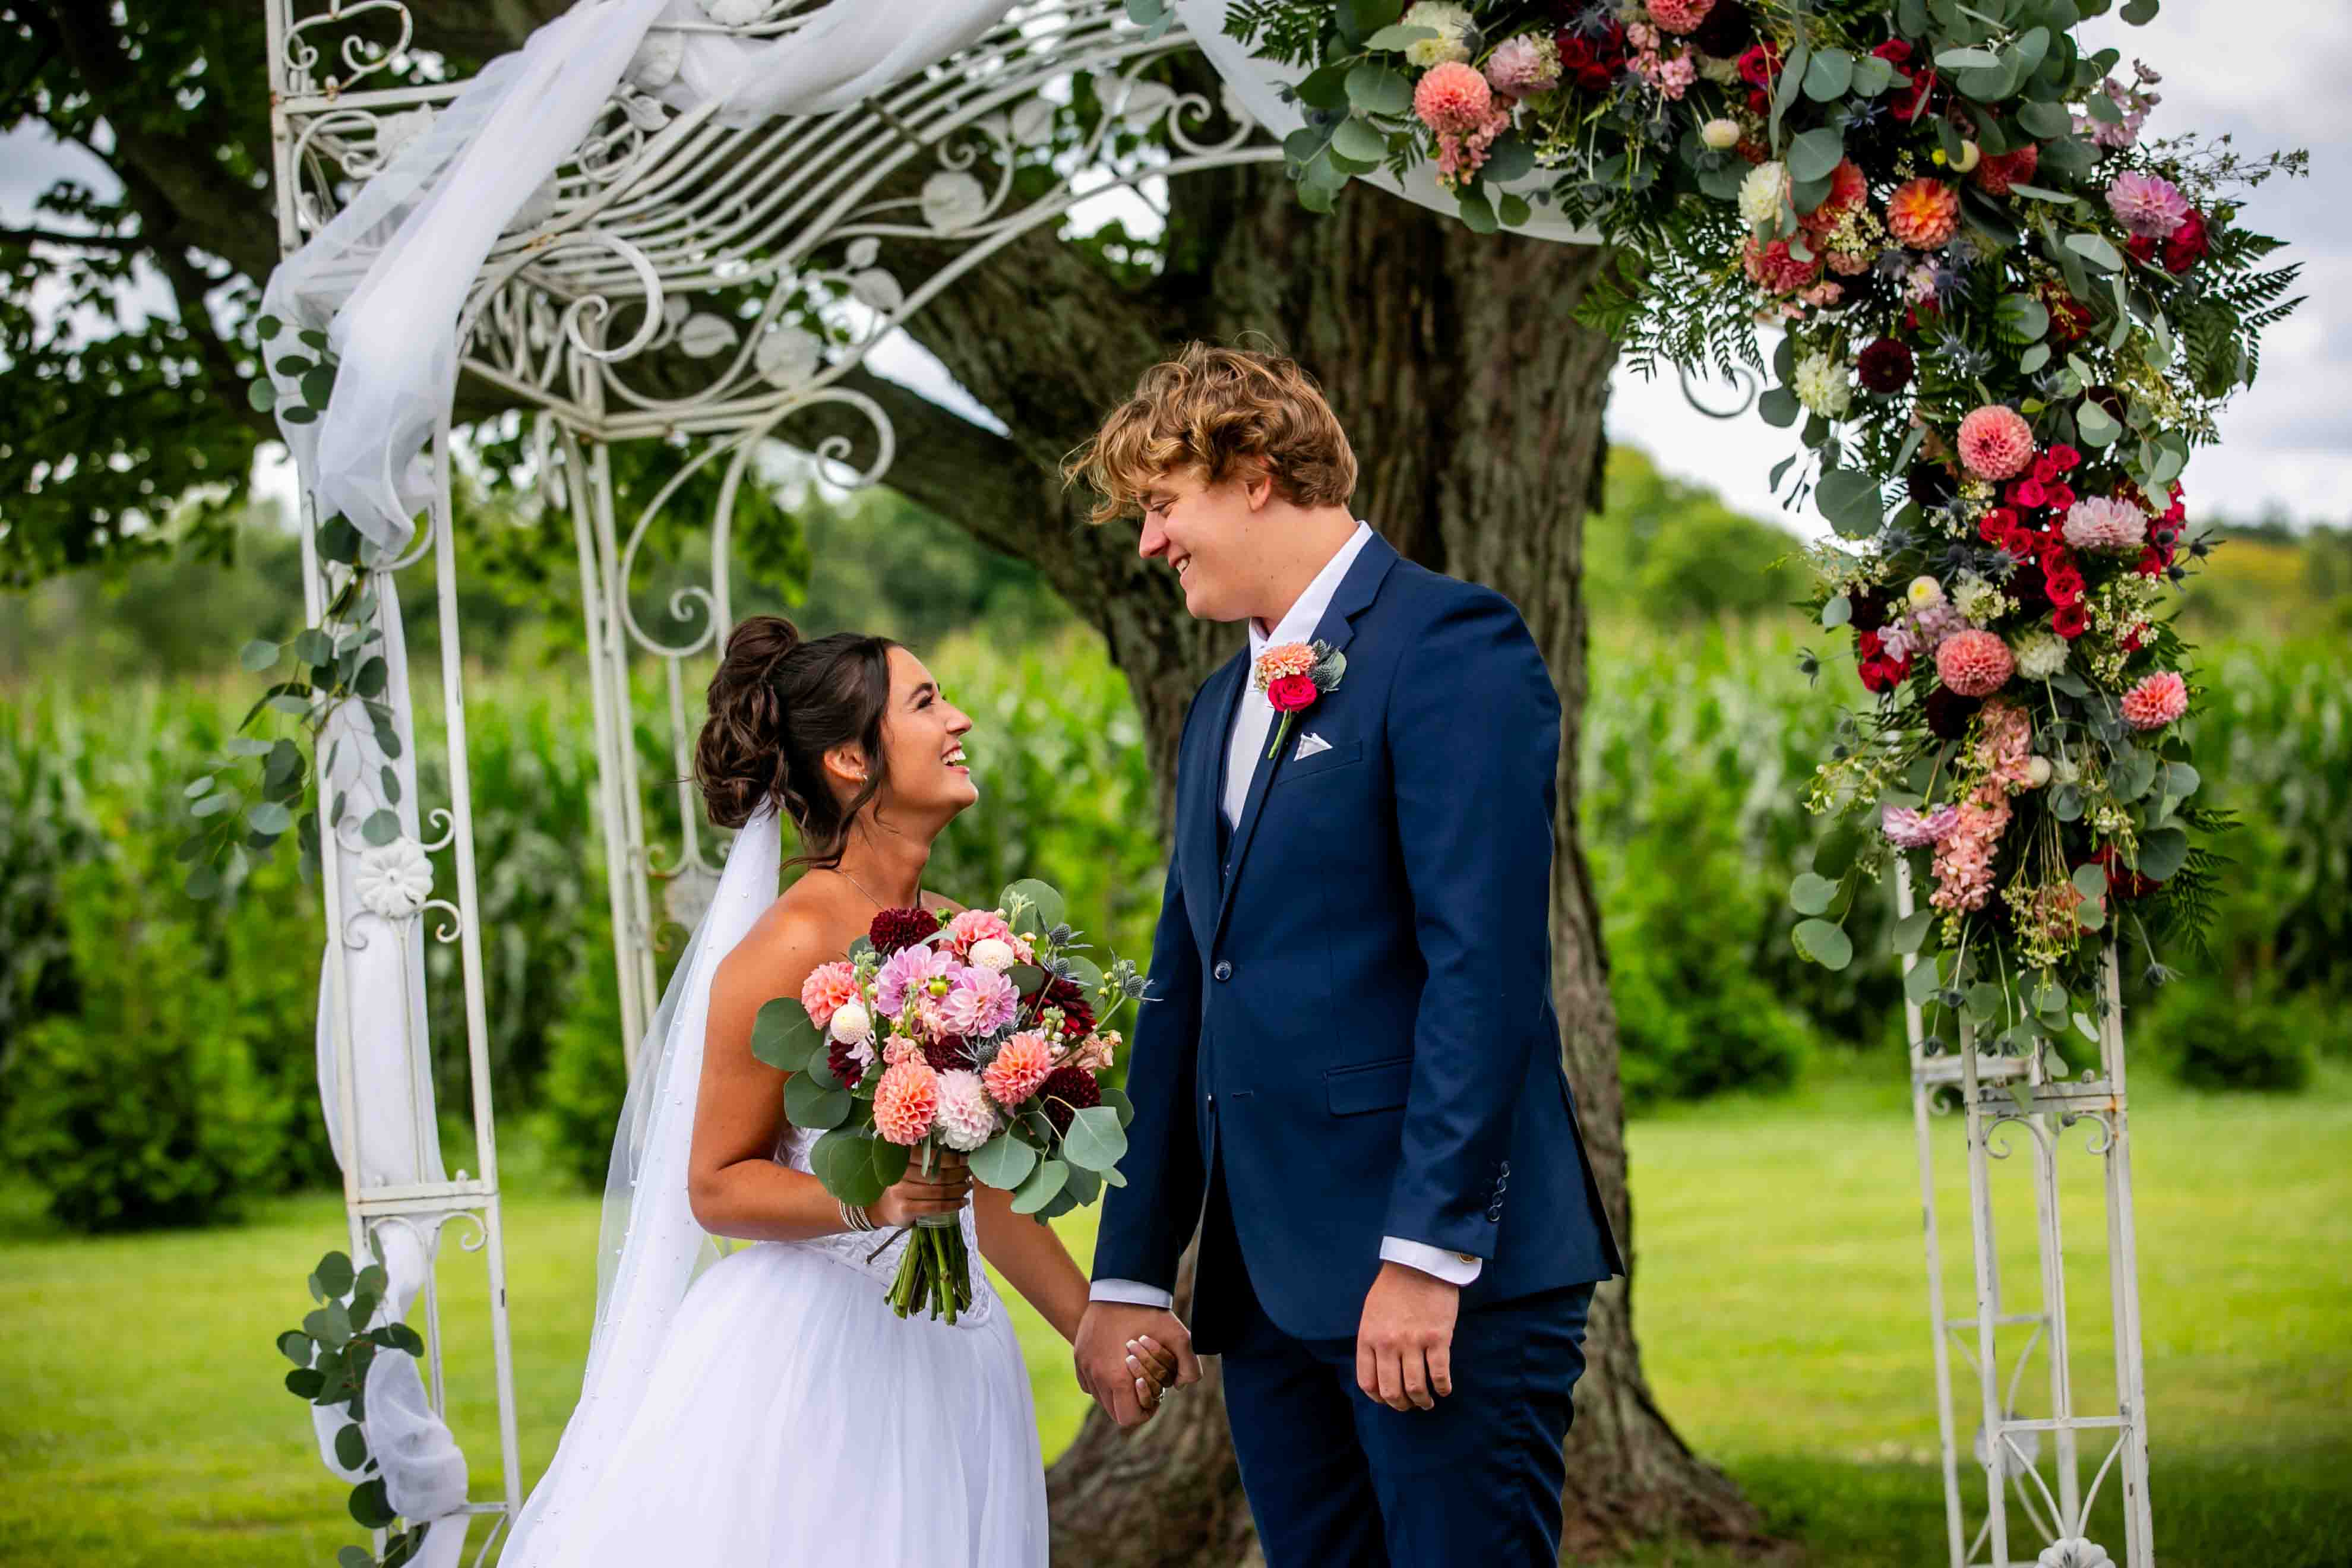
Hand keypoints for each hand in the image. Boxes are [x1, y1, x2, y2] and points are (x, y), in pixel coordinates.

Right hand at [870, 1149, 971, 1228]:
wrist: (883, 1208)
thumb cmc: (903, 1185)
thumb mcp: (909, 1168)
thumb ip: (926, 1162)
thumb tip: (959, 1157)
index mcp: (902, 1159)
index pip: (930, 1157)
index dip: (951, 1158)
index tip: (966, 1160)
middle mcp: (900, 1174)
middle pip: (937, 1174)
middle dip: (958, 1174)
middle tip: (969, 1175)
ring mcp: (901, 1192)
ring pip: (939, 1191)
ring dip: (958, 1190)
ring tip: (968, 1188)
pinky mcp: (906, 1209)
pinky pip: (935, 1207)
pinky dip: (952, 1205)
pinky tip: (962, 1202)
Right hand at [1075, 1302, 1199, 1429]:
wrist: (1120, 1286)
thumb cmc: (1149, 1312)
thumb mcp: (1178, 1336)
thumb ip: (1190, 1366)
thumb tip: (1182, 1386)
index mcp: (1118, 1377)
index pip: (1128, 1418)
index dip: (1145, 1411)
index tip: (1155, 1395)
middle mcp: (1097, 1376)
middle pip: (1114, 1411)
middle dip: (1132, 1403)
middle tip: (1145, 1383)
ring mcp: (1084, 1366)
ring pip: (1100, 1398)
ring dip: (1117, 1392)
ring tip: (1132, 1371)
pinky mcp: (1078, 1357)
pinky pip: (1089, 1383)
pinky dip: (1102, 1381)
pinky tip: (1116, 1362)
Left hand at [1355, 1260, 1459, 1411]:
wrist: (1419, 1263)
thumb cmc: (1394, 1286)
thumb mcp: (1371, 1313)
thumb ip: (1372, 1340)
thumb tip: (1377, 1368)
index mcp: (1368, 1338)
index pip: (1367, 1382)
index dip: (1378, 1398)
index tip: (1388, 1399)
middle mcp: (1388, 1344)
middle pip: (1391, 1392)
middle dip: (1401, 1405)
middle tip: (1410, 1405)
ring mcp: (1413, 1342)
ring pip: (1416, 1388)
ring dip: (1422, 1401)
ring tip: (1427, 1401)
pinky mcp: (1438, 1338)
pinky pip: (1440, 1374)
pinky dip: (1443, 1387)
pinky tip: (1444, 1389)